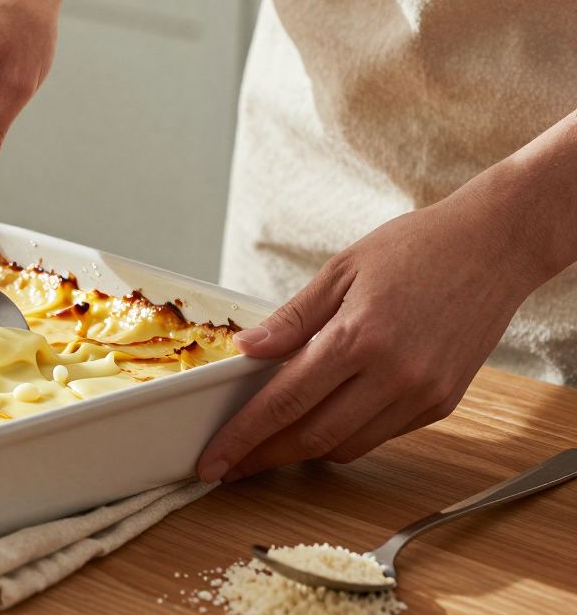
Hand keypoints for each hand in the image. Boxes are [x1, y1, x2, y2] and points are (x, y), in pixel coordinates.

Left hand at [196, 186, 546, 482]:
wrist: (496, 244)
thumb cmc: (417, 247)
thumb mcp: (341, 270)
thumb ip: (292, 320)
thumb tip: (245, 351)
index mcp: (358, 337)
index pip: (284, 403)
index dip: (243, 438)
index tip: (213, 460)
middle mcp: (393, 374)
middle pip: (311, 437)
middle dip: (263, 457)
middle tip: (228, 465)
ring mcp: (423, 394)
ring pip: (347, 446)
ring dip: (303, 449)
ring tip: (271, 441)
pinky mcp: (443, 403)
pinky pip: (381, 435)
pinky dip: (345, 434)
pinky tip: (326, 416)